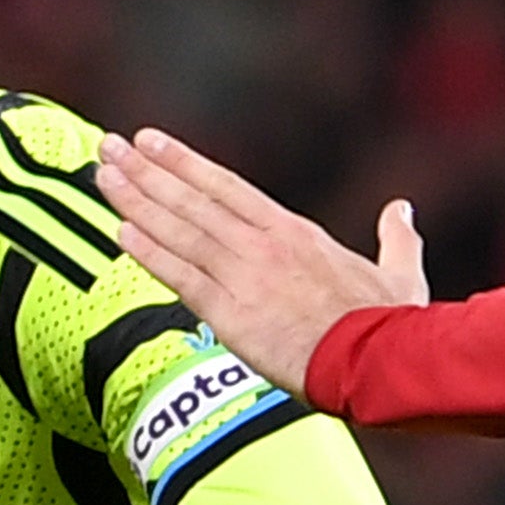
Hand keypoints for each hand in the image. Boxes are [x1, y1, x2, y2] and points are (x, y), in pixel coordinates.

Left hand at [99, 127, 428, 392]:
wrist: (376, 362)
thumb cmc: (390, 325)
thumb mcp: (399, 273)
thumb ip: (396, 238)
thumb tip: (401, 210)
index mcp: (294, 232)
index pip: (226, 188)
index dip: (184, 163)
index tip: (151, 142)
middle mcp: (262, 245)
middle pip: (192, 200)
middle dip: (145, 171)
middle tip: (108, 147)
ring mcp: (244, 276)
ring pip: (179, 230)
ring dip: (136, 201)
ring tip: (103, 175)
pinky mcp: (231, 315)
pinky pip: (180, 277)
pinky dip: (150, 252)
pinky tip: (121, 231)